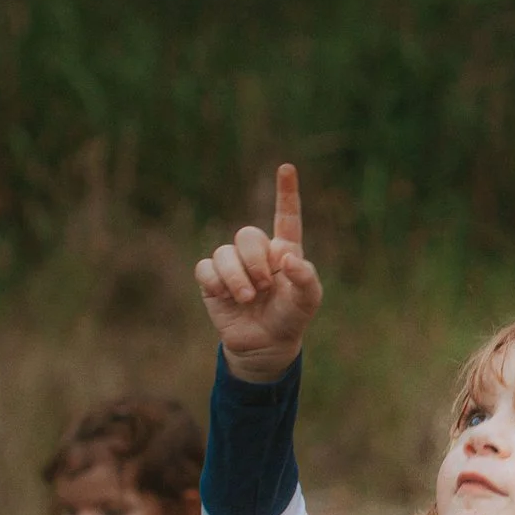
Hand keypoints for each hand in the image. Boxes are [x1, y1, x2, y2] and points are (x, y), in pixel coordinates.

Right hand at [196, 162, 323, 381]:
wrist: (266, 345)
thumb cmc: (291, 318)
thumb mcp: (308, 301)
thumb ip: (305, 277)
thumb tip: (286, 258)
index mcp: (285, 250)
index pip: (286, 216)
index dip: (286, 192)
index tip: (286, 168)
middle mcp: (258, 252)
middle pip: (248, 235)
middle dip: (255, 260)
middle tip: (265, 286)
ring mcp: (233, 265)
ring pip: (225, 252)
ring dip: (236, 277)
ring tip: (248, 298)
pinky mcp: (212, 280)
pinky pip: (206, 268)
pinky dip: (216, 282)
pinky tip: (225, 296)